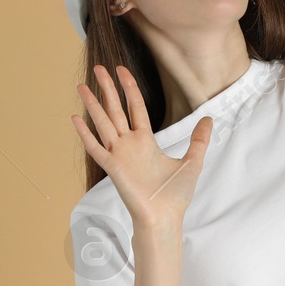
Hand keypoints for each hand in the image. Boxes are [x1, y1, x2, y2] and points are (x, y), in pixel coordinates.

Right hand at [71, 64, 212, 235]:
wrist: (165, 217)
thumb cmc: (176, 195)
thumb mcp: (193, 161)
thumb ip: (198, 140)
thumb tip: (209, 119)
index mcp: (145, 141)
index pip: (135, 107)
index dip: (128, 88)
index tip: (121, 70)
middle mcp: (129, 145)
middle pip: (115, 110)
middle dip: (107, 89)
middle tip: (98, 68)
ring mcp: (119, 155)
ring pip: (103, 123)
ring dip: (92, 105)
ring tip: (81, 85)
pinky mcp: (113, 168)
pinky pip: (96, 147)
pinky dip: (85, 134)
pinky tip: (75, 118)